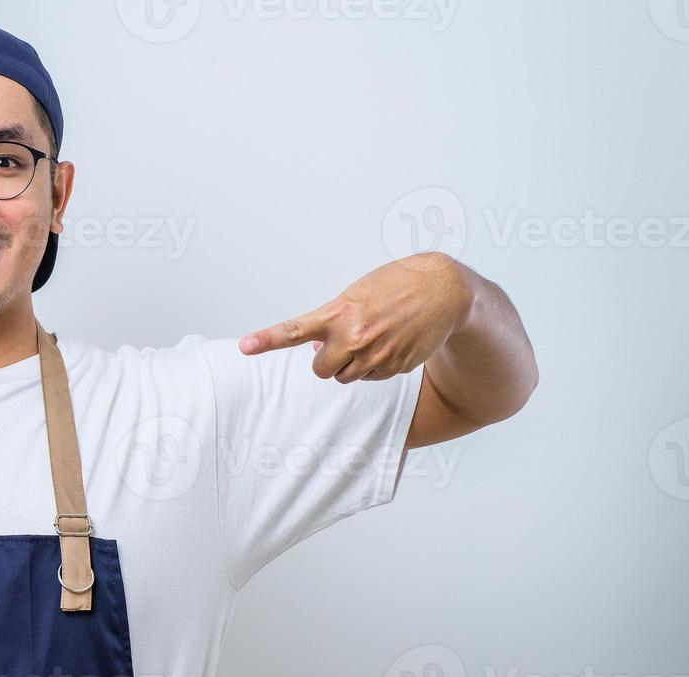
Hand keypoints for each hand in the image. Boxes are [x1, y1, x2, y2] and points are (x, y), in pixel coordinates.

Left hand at [238, 252, 473, 382]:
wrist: (444, 291)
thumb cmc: (395, 286)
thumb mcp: (357, 295)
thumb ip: (332, 321)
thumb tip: (317, 348)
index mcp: (339, 314)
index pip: (294, 330)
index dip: (267, 339)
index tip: (244, 346)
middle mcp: (354, 338)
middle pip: (321, 370)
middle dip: (327, 361)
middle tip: (342, 344)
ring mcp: (376, 356)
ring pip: (345, 378)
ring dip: (351, 365)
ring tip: (372, 338)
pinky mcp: (395, 368)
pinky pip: (372, 378)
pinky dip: (376, 367)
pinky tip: (392, 343)